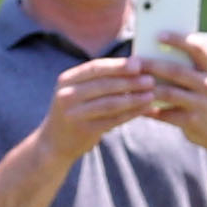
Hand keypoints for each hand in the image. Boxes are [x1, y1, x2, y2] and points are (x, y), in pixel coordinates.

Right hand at [37, 52, 165, 160]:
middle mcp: (67, 95)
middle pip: (104, 85)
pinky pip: (113, 120)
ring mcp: (74, 114)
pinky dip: (132, 113)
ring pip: (110, 103)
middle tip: (151, 79)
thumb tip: (135, 64)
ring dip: (134, 98)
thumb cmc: (75, 110)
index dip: (118, 65)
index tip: (138, 64)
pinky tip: (145, 109)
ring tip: (152, 94)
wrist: (54, 142)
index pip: (95, 68)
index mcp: (67, 80)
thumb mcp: (78, 91)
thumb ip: (99, 79)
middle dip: (130, 81)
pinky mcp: (85, 130)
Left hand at [133, 42, 206, 153]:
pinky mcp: (193, 122)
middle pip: (177, 70)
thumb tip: (155, 53)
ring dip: (147, 87)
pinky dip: (150, 110)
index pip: (199, 49)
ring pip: (168, 92)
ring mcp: (202, 105)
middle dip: (152, 64)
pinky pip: (165, 114)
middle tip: (133, 60)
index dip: (179, 40)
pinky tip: (137, 106)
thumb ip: (190, 69)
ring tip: (130, 82)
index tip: (159, 35)